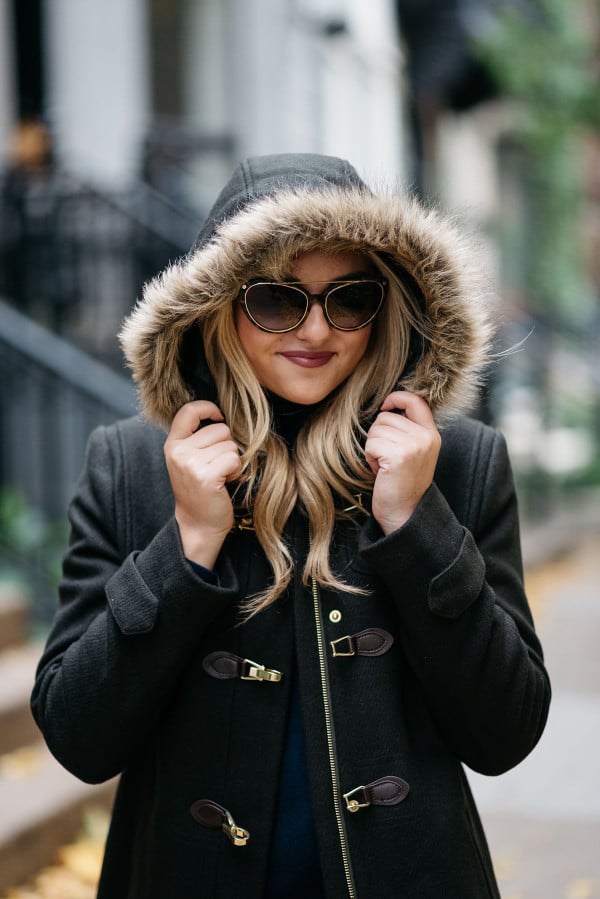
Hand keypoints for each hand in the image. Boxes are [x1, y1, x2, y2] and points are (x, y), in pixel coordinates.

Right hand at [164, 401, 242, 568]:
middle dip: (226, 446)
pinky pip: (234, 459)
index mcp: (173, 444)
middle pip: (220, 429)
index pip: (189, 410)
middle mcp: (178, 451)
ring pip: (230, 445)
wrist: (198, 525)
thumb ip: (198, 438)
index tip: (219, 417)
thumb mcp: (190, 460)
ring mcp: (190, 463)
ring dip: (232, 461)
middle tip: (216, 467)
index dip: (208, 408)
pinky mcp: (206, 476)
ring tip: (220, 476)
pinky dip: (236, 471)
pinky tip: (225, 482)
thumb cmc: (200, 491)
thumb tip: (222, 414)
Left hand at [365, 391, 440, 534]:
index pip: (415, 400)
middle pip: (385, 416)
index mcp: (432, 434)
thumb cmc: (402, 483)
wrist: (405, 514)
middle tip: (386, 458)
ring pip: (375, 430)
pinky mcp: (399, 456)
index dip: (396, 398)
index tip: (385, 406)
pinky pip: (371, 444)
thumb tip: (385, 407)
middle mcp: (426, 437)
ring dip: (373, 448)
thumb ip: (407, 430)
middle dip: (378, 435)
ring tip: (384, 466)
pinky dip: (370, 458)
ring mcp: (414, 446)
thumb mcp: (414, 452)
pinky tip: (380, 472)